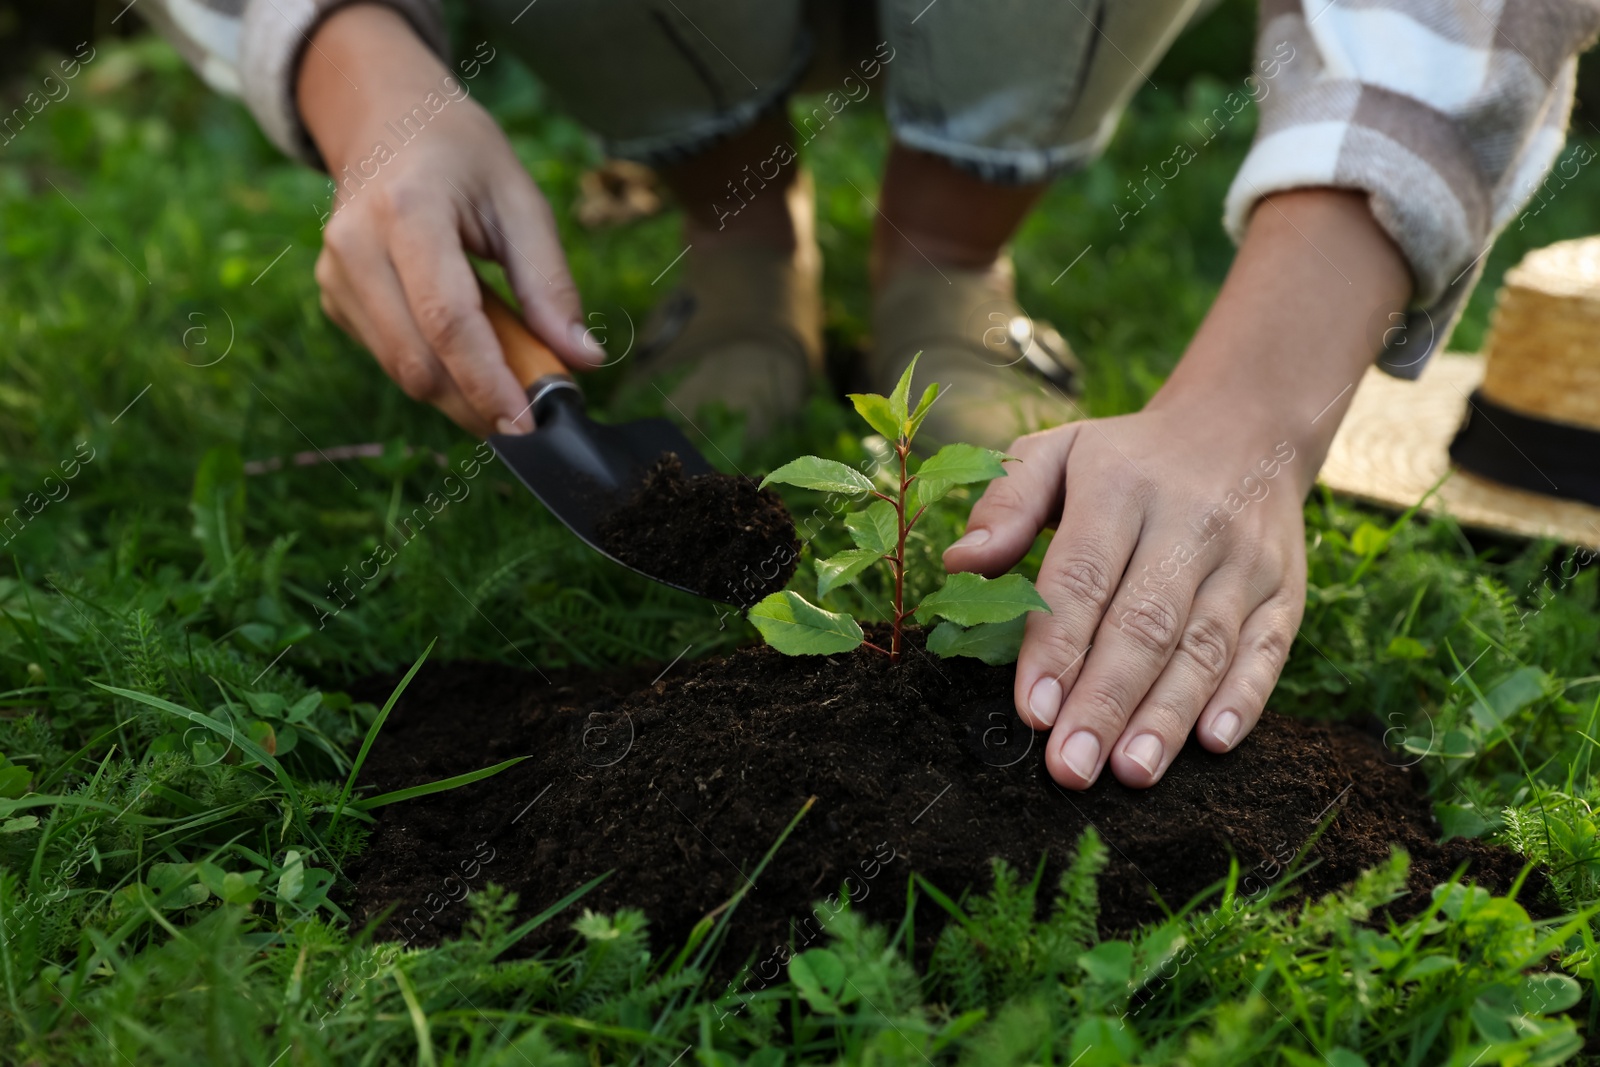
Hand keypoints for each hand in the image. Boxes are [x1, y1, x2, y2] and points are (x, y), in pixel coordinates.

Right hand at [297, 5, 600, 436]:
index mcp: (406, 210)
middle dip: (477, 403)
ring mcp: (335, 275)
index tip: (528, 426)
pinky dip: (437, 372)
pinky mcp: (333, 297)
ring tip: (508, 379)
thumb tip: (583, 359)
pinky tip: (467, 350)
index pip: (447, 319)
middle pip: (417, 361)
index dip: (488, 382)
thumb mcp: (522, 201)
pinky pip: (391, 359)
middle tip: (532, 416)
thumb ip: (550, 284)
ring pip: (401, 372)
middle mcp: (356, 245)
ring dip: (460, 395)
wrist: (386, 121)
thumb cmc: (463, 158)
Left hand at [947, 411, 1306, 787]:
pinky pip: (1267, 650)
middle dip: (1105, 701)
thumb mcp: (1058, 451)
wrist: (1245, 428)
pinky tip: (1212, 743)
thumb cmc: (1127, 458)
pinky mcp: (1285, 590)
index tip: (1032, 711)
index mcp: (1122, 486)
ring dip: (1167, 715)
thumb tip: (960, 564)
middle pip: (1145, 623)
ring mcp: (1245, 560)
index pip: (1085, 576)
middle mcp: (1191, 522)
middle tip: (1071, 766)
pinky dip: (1245, 699)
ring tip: (1131, 771)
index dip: (1058, 646)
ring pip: (1206, 646)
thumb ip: (1007, 503)